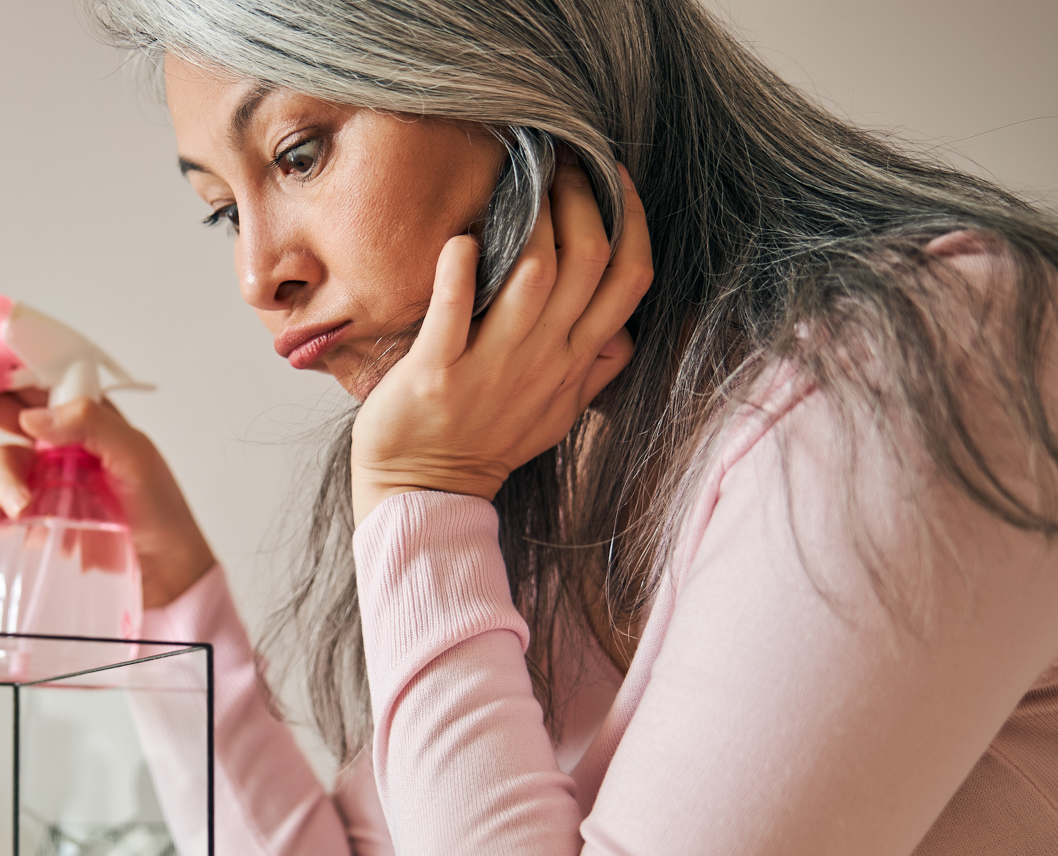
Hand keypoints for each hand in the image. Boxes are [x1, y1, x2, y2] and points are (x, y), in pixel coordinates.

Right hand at [0, 352, 216, 608]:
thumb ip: (89, 424)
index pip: (31, 373)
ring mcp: (41, 476)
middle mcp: (57, 437)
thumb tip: (33, 417)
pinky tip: (8, 520)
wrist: (164, 572)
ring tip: (21, 507)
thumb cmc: (159, 508)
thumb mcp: (136, 454)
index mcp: (83, 410)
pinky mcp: (33, 513)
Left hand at [351, 161, 651, 522]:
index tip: (614, 176)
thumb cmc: (488, 441)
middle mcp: (543, 358)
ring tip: (522, 181)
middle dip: (582, 199)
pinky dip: (460, 269)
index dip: (632, 220)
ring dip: (533, 221)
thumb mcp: (558, 410)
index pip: (630, 280)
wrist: (426, 492)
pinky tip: (462, 239)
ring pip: (537, 278)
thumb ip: (595, 370)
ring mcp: (491, 365)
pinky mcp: (437, 373)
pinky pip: (455, 311)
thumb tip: (627, 335)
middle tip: (559, 162)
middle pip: (589, 263)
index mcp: (575, 360)